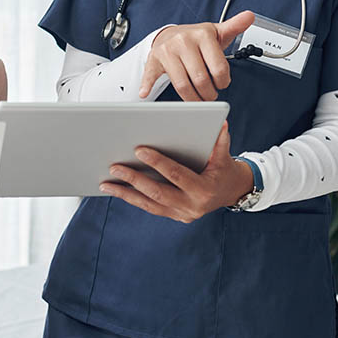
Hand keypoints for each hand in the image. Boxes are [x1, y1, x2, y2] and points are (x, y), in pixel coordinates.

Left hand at [99, 122, 253, 222]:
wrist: (231, 192)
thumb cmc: (224, 170)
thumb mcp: (224, 156)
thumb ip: (220, 141)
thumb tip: (221, 122)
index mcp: (203, 189)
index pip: (176, 174)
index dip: (157, 162)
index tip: (138, 149)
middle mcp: (191, 206)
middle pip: (157, 192)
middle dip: (134, 179)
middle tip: (114, 167)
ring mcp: (182, 214)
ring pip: (149, 204)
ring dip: (126, 193)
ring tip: (106, 183)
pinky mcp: (174, 216)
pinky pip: (150, 208)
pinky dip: (133, 199)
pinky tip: (117, 190)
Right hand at [139, 10, 254, 100]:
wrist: (170, 35)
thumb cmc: (196, 38)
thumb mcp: (217, 32)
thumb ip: (234, 27)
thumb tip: (250, 16)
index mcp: (202, 34)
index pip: (219, 68)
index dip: (223, 82)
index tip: (222, 84)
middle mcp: (184, 41)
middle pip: (201, 80)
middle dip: (209, 94)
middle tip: (210, 95)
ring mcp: (167, 51)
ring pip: (182, 85)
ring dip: (192, 99)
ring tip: (198, 99)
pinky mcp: (154, 60)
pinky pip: (151, 76)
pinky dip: (147, 86)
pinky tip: (146, 94)